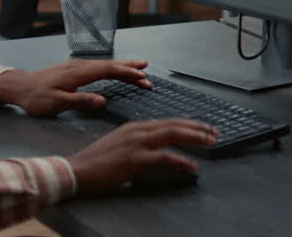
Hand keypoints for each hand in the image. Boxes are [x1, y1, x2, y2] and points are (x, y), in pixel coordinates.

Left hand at [0, 60, 152, 116]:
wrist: (19, 87)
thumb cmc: (36, 97)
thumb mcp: (57, 103)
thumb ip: (81, 101)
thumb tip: (104, 101)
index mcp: (80, 73)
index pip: (109, 70)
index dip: (127, 73)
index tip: (143, 77)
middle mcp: (81, 66)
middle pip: (111, 65)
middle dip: (131, 69)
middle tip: (148, 73)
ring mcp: (78, 66)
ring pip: (106, 65)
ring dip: (123, 68)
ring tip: (139, 71)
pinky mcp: (75, 69)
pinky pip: (99, 67)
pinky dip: (113, 69)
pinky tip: (116, 72)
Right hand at [68, 119, 218, 192]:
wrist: (77, 170)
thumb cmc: (97, 160)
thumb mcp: (121, 142)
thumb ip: (140, 139)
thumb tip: (159, 143)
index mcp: (137, 126)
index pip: (170, 121)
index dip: (190, 124)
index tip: (205, 128)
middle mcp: (139, 131)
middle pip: (175, 125)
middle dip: (198, 128)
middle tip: (215, 133)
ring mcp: (137, 144)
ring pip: (173, 135)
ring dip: (195, 139)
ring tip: (210, 143)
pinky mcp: (134, 159)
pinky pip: (164, 158)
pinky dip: (180, 161)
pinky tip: (191, 166)